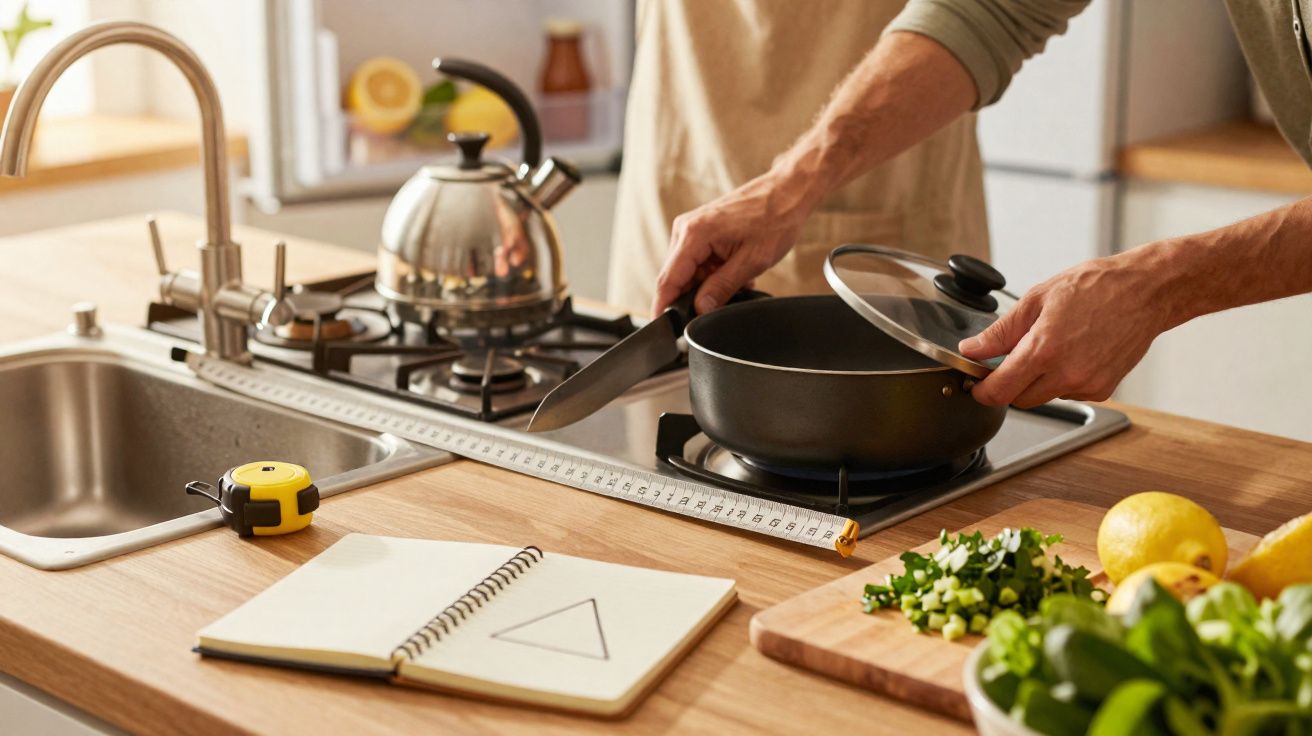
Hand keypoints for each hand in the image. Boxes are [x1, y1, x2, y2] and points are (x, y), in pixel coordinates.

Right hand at [652, 174, 811, 315]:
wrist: (786, 192)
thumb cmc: (774, 218)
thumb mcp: (752, 261)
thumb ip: (722, 287)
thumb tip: (700, 309)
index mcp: (694, 234)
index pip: (668, 280)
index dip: (664, 308)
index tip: (666, 329)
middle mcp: (686, 229)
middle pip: (676, 279)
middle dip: (696, 297)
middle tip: (724, 304)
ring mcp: (691, 230)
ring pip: (689, 274)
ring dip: (709, 285)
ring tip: (739, 281)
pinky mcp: (700, 232)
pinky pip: (698, 263)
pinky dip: (715, 274)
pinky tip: (736, 272)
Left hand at [958, 252, 1176, 407]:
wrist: (1146, 291)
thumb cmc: (1096, 287)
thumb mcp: (1037, 299)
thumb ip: (1000, 331)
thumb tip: (972, 349)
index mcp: (1044, 350)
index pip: (999, 391)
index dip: (981, 391)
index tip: (975, 384)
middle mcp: (1066, 374)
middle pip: (1019, 399)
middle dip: (1009, 383)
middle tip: (1012, 357)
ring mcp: (1087, 385)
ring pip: (1044, 397)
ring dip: (1037, 381)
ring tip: (1053, 345)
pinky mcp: (1103, 389)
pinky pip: (1069, 393)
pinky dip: (1063, 379)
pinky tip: (1074, 352)